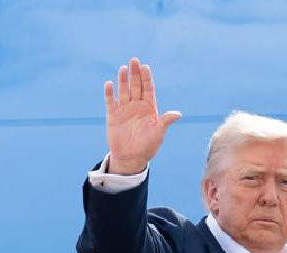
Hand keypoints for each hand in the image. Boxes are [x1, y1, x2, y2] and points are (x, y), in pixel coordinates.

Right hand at [103, 57, 182, 174]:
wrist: (131, 158)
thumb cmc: (148, 146)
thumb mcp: (159, 133)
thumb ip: (165, 121)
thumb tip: (178, 114)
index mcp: (149, 107)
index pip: (148, 89)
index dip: (147, 78)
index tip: (145, 67)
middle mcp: (136, 105)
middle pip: (136, 86)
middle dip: (135, 74)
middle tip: (134, 61)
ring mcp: (124, 109)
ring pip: (123, 91)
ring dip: (122, 80)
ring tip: (123, 68)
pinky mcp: (112, 115)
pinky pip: (110, 102)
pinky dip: (109, 93)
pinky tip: (109, 84)